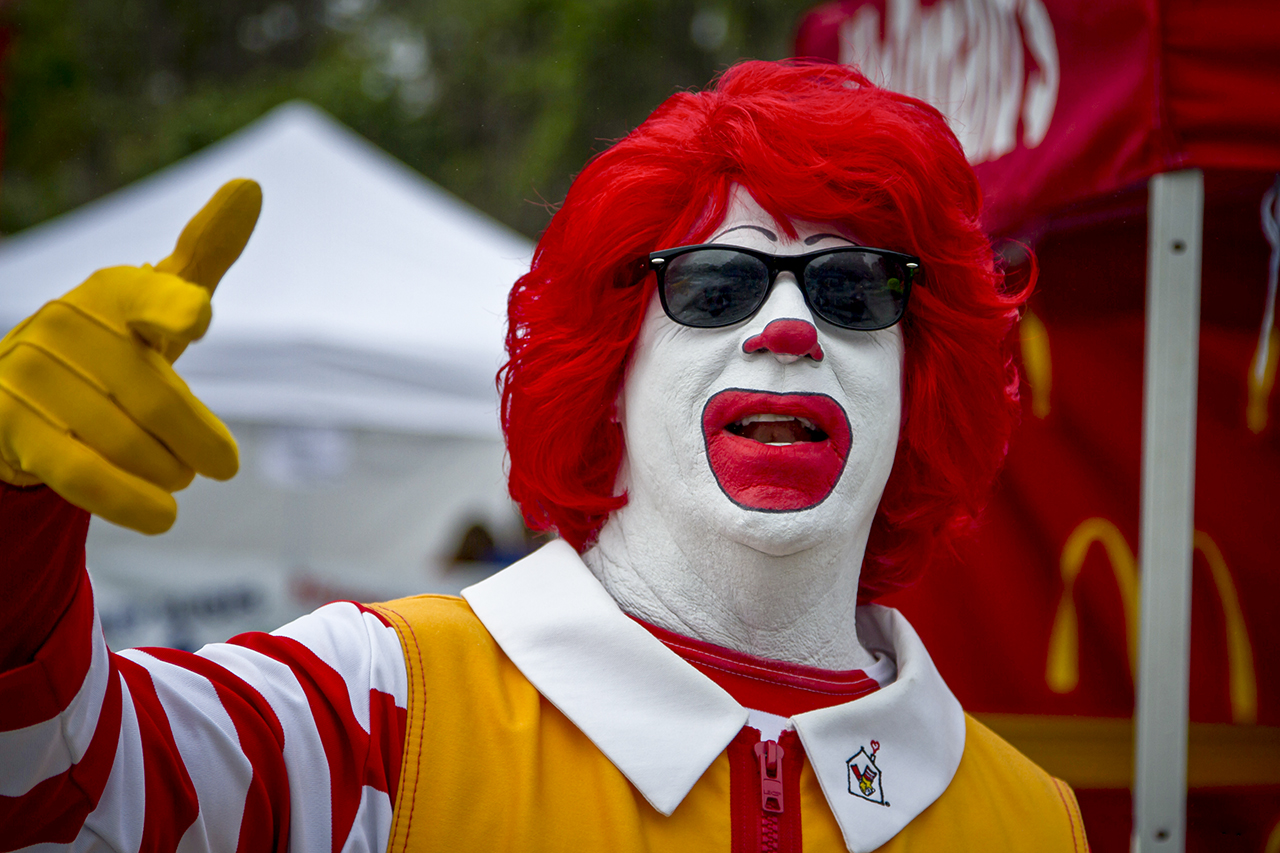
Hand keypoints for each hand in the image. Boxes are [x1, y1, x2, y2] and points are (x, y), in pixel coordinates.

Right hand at [0, 179, 261, 533]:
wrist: (21, 396)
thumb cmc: (113, 343)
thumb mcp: (157, 299)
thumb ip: (204, 251)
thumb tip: (250, 185)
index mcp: (112, 291)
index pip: (146, 294)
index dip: (172, 308)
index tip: (195, 320)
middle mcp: (67, 325)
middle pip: (155, 395)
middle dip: (197, 438)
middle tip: (222, 465)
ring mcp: (32, 377)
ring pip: (125, 439)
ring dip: (168, 469)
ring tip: (182, 479)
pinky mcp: (14, 429)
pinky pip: (80, 473)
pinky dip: (128, 500)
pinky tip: (162, 516)